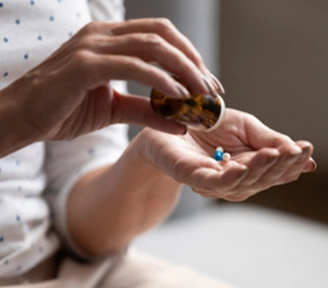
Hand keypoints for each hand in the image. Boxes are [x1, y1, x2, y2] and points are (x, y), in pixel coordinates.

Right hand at [0, 18, 223, 143]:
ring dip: (183, 69)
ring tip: (202, 93)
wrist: (25, 117)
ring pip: (152, 45)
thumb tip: (181, 121)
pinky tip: (179, 96)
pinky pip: (133, 65)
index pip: (161, 37)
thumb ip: (146, 111)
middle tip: (212, 88)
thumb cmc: (66, 110)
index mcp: (110, 41)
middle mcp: (103, 36)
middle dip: (193, 61)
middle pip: (163, 35)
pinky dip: (159, 79)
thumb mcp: (114, 110)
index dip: (189, 56)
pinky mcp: (85, 64)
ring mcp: (93, 46)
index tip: (207, 83)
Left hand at [141, 108, 315, 200]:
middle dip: (279, 166)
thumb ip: (269, 139)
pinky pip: (213, 182)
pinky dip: (229, 177)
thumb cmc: (207, 124)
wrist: (170, 121)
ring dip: (259, 169)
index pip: (274, 170)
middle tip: (296, 151)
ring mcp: (212, 181)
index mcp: (247, 167)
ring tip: (275, 155)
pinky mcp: (191, 176)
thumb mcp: (244, 127)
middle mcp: (233, 179)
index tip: (306, 149)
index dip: (290, 162)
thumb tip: (302, 154)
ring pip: (241, 182)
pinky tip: (241, 167)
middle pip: (261, 179)